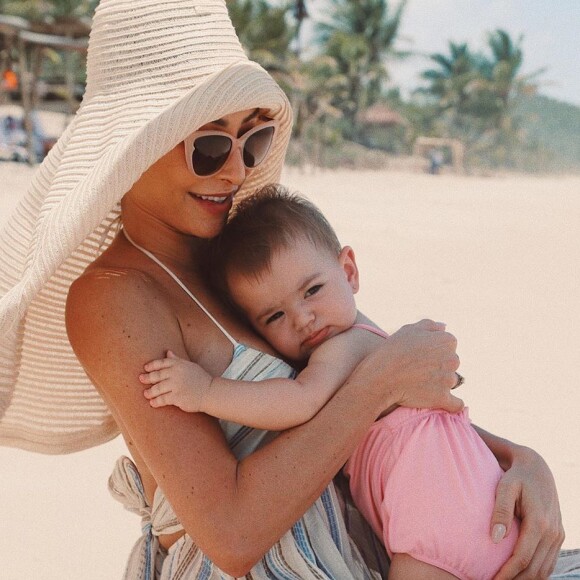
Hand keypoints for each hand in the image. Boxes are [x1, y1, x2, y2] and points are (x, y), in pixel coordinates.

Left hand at [139, 350, 211, 412]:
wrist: (210, 392)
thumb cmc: (199, 378)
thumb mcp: (189, 366)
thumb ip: (177, 360)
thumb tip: (168, 352)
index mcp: (179, 364)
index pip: (162, 363)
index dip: (152, 365)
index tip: (146, 368)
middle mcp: (176, 373)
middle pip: (157, 375)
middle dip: (147, 378)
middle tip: (141, 379)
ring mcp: (176, 385)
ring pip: (157, 388)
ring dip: (150, 392)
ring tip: (146, 394)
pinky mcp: (177, 397)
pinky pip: (162, 399)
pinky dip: (156, 401)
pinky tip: (152, 403)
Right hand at [368, 319, 463, 413]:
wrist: (381, 377)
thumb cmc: (392, 350)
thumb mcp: (409, 329)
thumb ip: (430, 325)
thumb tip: (444, 327)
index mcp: (447, 340)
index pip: (448, 345)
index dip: (434, 349)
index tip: (421, 354)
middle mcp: (453, 359)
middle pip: (451, 363)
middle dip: (439, 365)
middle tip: (418, 369)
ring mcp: (449, 380)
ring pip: (450, 381)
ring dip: (440, 383)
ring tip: (419, 383)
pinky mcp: (443, 398)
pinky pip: (456, 404)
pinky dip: (451, 404)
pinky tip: (441, 401)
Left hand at [492, 446, 563, 578]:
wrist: (536, 468)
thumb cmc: (515, 477)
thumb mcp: (505, 488)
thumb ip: (500, 511)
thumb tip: (495, 539)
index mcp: (539, 522)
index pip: (523, 558)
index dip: (507, 573)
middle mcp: (552, 532)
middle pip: (535, 569)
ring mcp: (557, 535)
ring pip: (544, 570)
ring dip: (526, 579)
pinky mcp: (557, 535)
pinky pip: (549, 562)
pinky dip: (536, 572)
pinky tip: (519, 574)